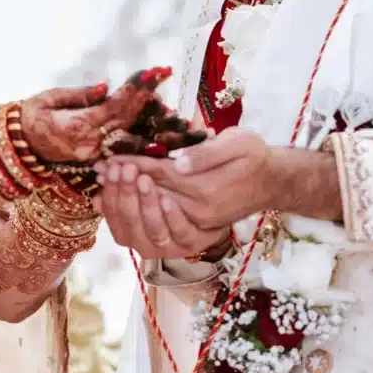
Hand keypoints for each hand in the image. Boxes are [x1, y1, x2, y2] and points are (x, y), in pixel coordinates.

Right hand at [19, 69, 169, 163]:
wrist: (19, 147)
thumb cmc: (31, 116)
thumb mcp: (49, 99)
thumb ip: (79, 95)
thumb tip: (107, 88)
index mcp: (79, 125)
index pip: (115, 105)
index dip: (137, 89)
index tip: (156, 72)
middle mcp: (91, 143)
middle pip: (129, 122)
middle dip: (153, 104)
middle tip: (172, 85)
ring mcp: (95, 155)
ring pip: (132, 141)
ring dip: (157, 131)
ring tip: (181, 121)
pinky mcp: (96, 160)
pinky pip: (124, 151)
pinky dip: (144, 143)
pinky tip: (164, 137)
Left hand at [96, 129, 342, 232]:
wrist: (271, 183)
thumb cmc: (254, 157)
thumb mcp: (239, 143)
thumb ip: (207, 153)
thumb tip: (176, 161)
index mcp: (206, 191)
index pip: (160, 176)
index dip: (133, 165)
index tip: (111, 157)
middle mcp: (197, 213)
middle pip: (149, 198)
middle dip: (122, 182)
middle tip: (100, 168)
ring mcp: (194, 224)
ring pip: (148, 217)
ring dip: (124, 200)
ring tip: (107, 182)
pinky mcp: (191, 229)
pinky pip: (154, 228)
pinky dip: (132, 217)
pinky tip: (116, 203)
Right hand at [99, 166, 231, 258]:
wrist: (209, 215)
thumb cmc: (172, 200)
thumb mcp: (146, 192)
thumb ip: (123, 191)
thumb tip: (97, 183)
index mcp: (129, 232)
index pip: (112, 215)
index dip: (110, 193)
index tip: (111, 168)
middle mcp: (144, 244)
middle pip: (130, 224)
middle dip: (127, 195)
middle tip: (127, 170)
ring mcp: (169, 247)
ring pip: (153, 230)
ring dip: (147, 204)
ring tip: (146, 180)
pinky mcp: (191, 243)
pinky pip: (180, 232)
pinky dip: (172, 216)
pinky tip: (167, 199)